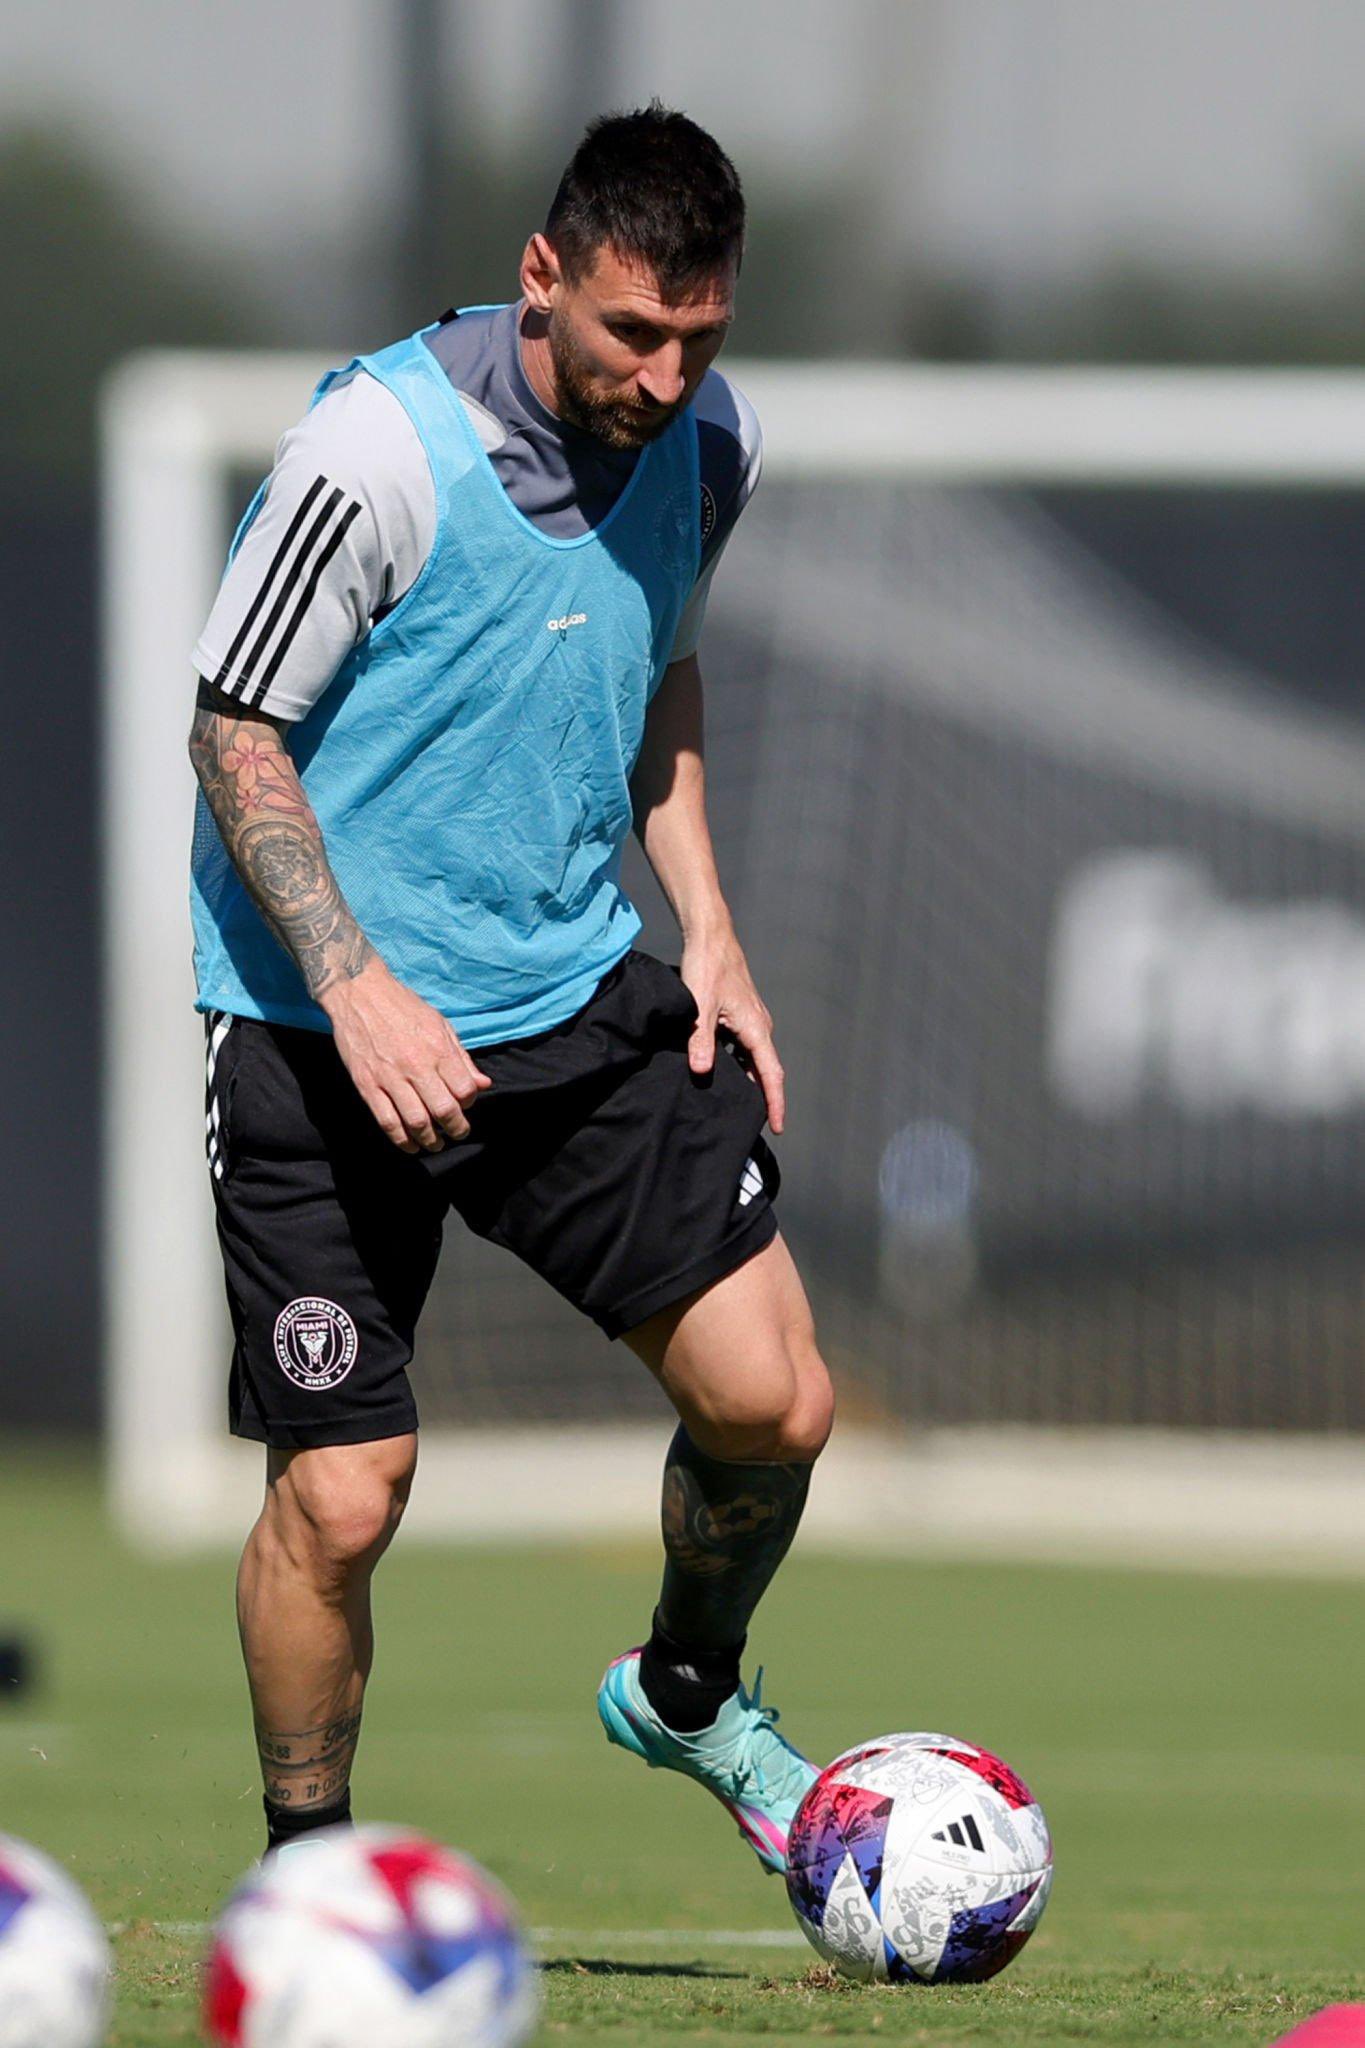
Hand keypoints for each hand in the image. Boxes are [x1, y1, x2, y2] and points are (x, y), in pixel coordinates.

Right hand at [321, 956, 492, 1152]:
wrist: (360, 993)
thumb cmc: (404, 1008)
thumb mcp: (440, 1025)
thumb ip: (462, 1058)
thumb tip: (483, 1085)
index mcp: (437, 1049)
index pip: (465, 1090)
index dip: (470, 1103)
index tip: (465, 1104)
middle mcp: (416, 1065)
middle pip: (444, 1111)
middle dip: (456, 1129)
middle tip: (457, 1132)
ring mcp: (389, 1077)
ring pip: (416, 1122)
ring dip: (430, 1140)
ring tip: (436, 1143)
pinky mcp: (367, 1085)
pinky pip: (387, 1121)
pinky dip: (401, 1140)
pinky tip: (410, 1144)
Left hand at [679, 924, 785, 1134]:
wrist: (710, 938)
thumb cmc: (708, 967)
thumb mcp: (700, 1007)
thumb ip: (700, 1040)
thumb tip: (701, 1071)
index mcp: (755, 1028)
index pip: (771, 1074)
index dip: (775, 1102)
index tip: (779, 1126)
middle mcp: (759, 1026)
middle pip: (766, 1070)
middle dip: (764, 1097)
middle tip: (754, 1123)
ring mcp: (751, 1020)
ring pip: (754, 1059)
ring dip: (750, 1080)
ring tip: (738, 1104)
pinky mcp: (741, 1015)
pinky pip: (744, 1047)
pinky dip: (739, 1063)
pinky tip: (722, 1071)